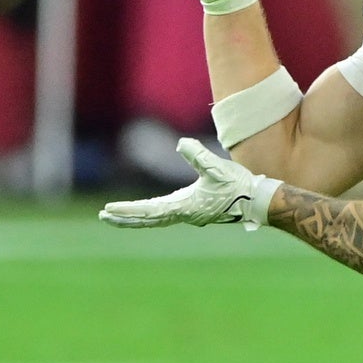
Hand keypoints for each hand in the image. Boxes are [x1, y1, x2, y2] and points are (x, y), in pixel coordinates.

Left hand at [100, 138, 282, 230]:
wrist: (258, 201)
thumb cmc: (239, 185)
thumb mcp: (218, 167)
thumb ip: (198, 155)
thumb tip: (181, 144)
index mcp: (185, 207)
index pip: (149, 211)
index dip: (128, 210)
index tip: (109, 210)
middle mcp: (184, 214)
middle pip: (148, 219)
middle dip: (126, 218)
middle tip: (104, 215)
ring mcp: (190, 214)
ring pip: (156, 218)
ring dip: (136, 217)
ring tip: (118, 215)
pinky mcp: (195, 210)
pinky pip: (166, 214)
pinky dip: (151, 214)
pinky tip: (149, 210)